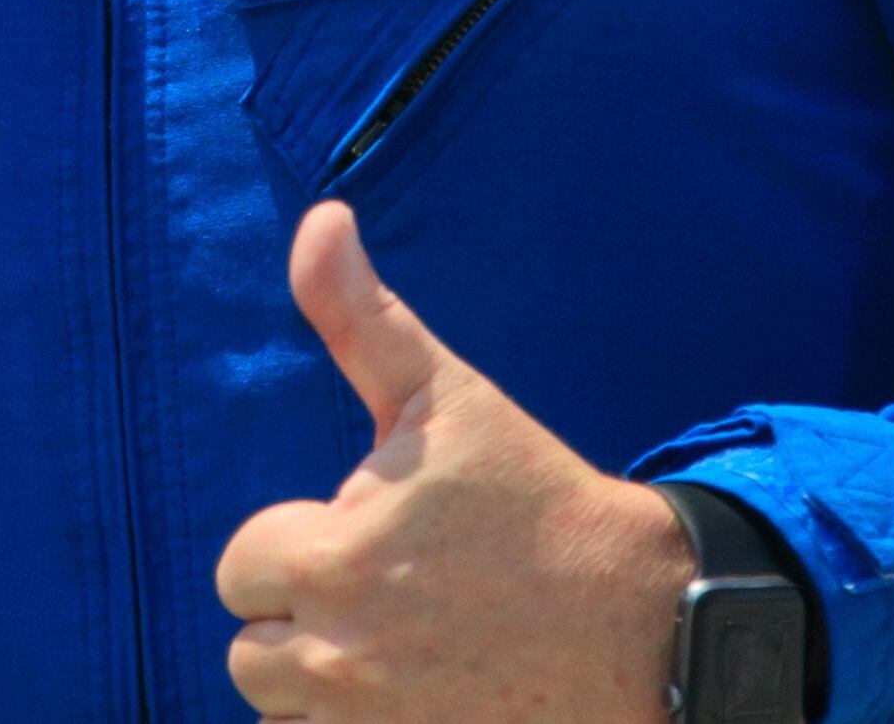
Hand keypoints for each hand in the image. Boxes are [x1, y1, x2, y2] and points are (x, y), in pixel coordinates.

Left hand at [215, 204, 692, 720]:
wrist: (652, 624)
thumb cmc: (538, 502)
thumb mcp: (447, 398)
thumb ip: (360, 317)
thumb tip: (320, 219)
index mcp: (332, 562)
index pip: (241, 565)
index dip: (298, 542)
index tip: (370, 535)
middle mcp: (341, 662)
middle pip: (250, 650)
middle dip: (303, 619)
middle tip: (392, 595)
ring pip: (284, 713)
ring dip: (324, 686)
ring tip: (406, 645)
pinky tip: (415, 696)